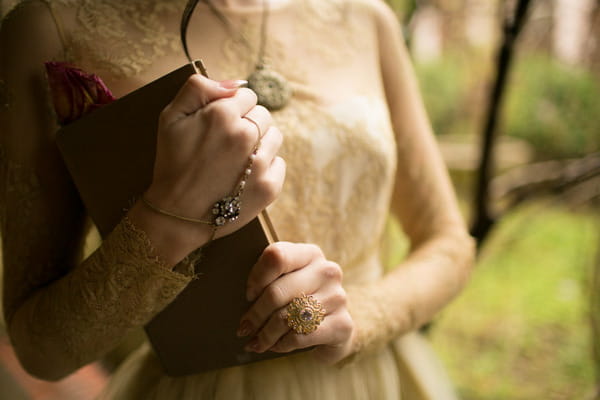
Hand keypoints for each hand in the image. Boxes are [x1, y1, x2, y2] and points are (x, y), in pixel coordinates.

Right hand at [129, 75, 284, 264]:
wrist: (177, 214)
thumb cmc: (173, 163)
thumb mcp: (170, 117)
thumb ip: (198, 88)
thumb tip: (235, 82)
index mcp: (222, 114)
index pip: (246, 94)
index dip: (231, 108)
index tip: (219, 125)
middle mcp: (246, 135)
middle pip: (263, 114)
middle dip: (248, 124)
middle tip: (226, 145)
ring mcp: (260, 162)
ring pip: (275, 136)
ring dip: (260, 143)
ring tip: (236, 160)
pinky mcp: (270, 186)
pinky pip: (279, 163)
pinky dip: (266, 167)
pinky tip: (244, 176)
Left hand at [238, 242, 355, 363]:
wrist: (334, 326)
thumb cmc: (300, 299)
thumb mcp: (287, 280)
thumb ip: (270, 278)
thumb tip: (246, 299)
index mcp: (310, 254)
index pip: (276, 257)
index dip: (257, 278)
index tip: (249, 295)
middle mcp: (327, 271)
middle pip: (277, 292)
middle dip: (255, 314)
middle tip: (244, 328)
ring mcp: (337, 297)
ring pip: (287, 317)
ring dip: (266, 334)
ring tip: (255, 342)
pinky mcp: (343, 324)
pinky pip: (301, 336)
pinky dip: (282, 344)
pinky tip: (275, 346)